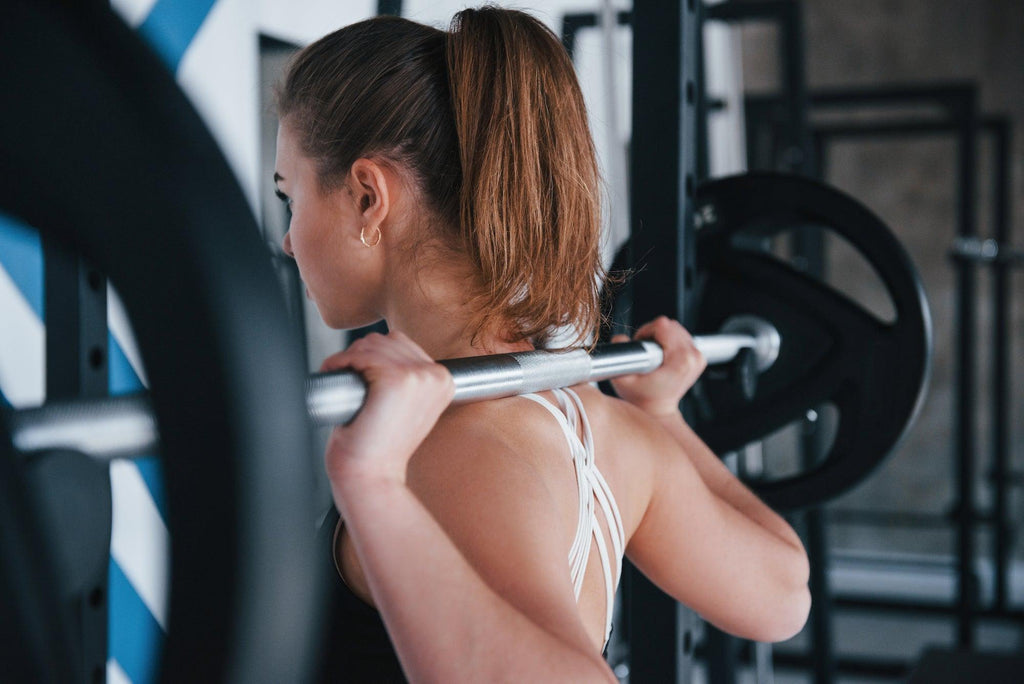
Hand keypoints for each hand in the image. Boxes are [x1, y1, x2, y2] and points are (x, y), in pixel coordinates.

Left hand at [319, 331, 454, 491]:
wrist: (373, 476)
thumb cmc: (381, 447)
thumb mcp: (406, 408)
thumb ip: (408, 380)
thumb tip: (382, 350)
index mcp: (443, 380)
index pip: (402, 344)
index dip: (373, 357)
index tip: (360, 378)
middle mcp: (436, 374)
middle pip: (386, 340)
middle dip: (359, 355)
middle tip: (348, 381)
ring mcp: (418, 376)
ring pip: (371, 344)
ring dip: (348, 358)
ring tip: (341, 378)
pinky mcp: (396, 379)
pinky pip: (360, 355)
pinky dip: (340, 361)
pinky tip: (335, 374)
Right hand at [609, 316, 706, 417]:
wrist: (657, 410)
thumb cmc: (642, 398)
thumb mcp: (623, 380)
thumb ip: (619, 356)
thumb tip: (621, 338)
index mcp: (680, 360)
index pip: (663, 326)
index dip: (646, 332)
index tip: (640, 346)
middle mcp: (693, 357)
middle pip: (671, 325)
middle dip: (654, 334)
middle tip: (645, 351)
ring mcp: (698, 358)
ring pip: (677, 329)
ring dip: (662, 337)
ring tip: (653, 354)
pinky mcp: (699, 358)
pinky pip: (682, 336)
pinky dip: (670, 341)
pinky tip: (662, 355)